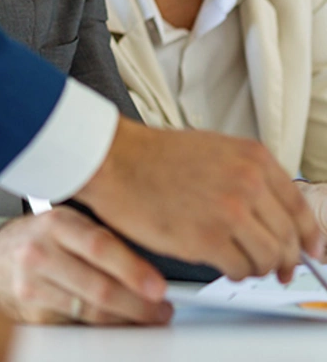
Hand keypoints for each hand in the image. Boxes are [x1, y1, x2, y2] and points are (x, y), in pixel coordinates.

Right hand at [0, 206, 171, 324]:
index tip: (159, 287)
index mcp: (55, 224)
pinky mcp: (33, 314)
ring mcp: (33, 286)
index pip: (99, 247)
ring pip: (91, 313)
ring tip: (148, 317)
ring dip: (126, 320)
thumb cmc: (39, 238)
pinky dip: (103, 330)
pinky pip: (78, 327)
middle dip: (138, 305)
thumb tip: (146, 267)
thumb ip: (99, 239)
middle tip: (161, 309)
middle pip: (98, 287)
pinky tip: (117, 323)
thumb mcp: (65, 224)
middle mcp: (40, 253)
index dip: (133, 270)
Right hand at [77, 118, 321, 282]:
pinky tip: (223, 265)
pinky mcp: (207, 239)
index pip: (299, 207)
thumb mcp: (213, 149)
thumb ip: (246, 176)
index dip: (309, 236)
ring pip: (268, 258)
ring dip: (258, 267)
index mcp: (252, 158)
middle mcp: (248, 183)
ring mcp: (229, 212)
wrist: (114, 160)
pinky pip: (240, 269)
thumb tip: (271, 210)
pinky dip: (236, 273)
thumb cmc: (152, 156)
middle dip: (284, 259)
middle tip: (277, 269)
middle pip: (287, 238)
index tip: (312, 251)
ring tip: (242, 265)